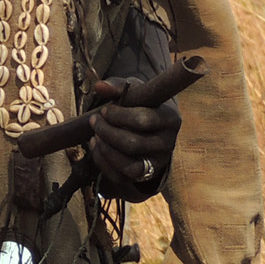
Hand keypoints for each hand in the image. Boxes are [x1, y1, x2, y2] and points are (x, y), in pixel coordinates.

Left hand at [89, 76, 181, 199]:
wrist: (150, 124)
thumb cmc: (140, 103)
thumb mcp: (133, 90)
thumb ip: (116, 86)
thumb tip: (99, 86)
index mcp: (170, 119)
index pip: (144, 120)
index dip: (119, 116)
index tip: (105, 110)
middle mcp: (168, 144)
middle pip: (134, 144)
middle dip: (107, 132)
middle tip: (94, 121)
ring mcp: (158, 163)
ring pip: (130, 167)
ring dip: (105, 150)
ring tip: (95, 135)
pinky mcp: (145, 176)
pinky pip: (121, 177)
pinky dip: (103, 162)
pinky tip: (96, 145)